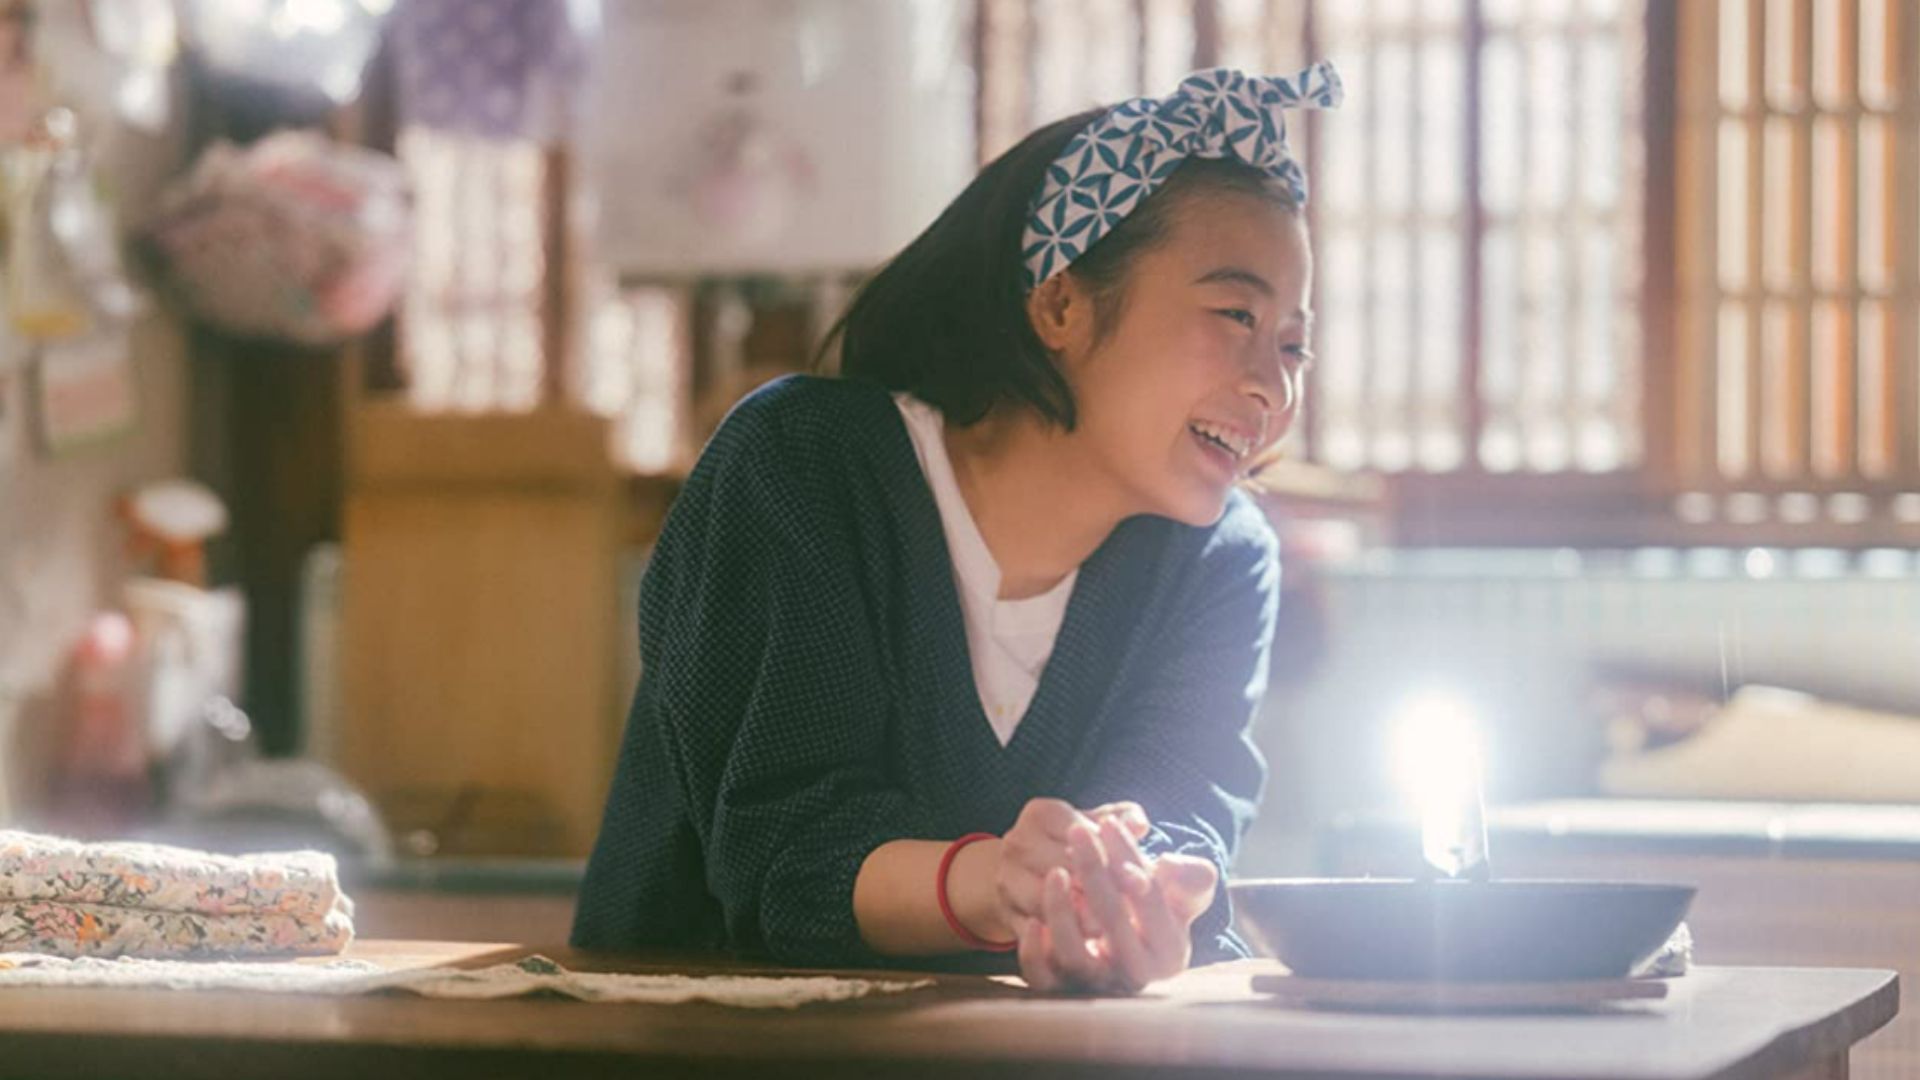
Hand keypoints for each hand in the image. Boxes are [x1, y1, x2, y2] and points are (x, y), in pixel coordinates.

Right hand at [995, 798, 1148, 929]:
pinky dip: (1054, 938)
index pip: (1079, 832)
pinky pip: (1028, 929)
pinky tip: (1081, 944)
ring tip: (1106, 929)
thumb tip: (1140, 823)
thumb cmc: (1072, 846)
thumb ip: (1122, 820)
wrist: (1026, 873)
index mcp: (1041, 813)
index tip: (1141, 879)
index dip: (1111, 855)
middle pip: (1060, 866)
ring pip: (1041, 900)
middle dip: (1096, 890)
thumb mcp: (1095, 826)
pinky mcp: (1005, 912)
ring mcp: (1006, 878)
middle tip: (1130, 912)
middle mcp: (1017, 842)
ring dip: (1074, 916)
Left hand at [1016, 816, 1217, 994]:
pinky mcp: (1061, 990)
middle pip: (1113, 925)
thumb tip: (1168, 865)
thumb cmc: (1150, 905)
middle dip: (1096, 871)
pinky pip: (1043, 980)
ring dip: (1062, 912)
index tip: (1113, 825)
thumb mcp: (1182, 890)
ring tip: (1056, 872)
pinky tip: (1031, 921)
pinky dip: (1034, 953)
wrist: (1116, 936)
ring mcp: (1096, 986)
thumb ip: (1190, 876)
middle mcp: (1134, 976)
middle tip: (1080, 830)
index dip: (1131, 861)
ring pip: (1075, 958)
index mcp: (1169, 953)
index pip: (1151, 902)